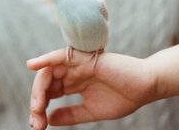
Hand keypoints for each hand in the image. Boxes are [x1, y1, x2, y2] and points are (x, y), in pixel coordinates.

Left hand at [26, 49, 156, 128]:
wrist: (145, 88)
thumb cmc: (124, 97)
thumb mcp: (92, 111)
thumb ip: (71, 114)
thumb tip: (50, 119)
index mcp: (74, 83)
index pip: (49, 92)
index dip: (40, 108)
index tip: (38, 126)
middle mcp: (73, 72)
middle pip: (46, 83)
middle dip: (37, 102)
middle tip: (36, 121)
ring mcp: (78, 64)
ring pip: (49, 72)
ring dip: (39, 89)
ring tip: (36, 107)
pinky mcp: (86, 58)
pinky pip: (61, 55)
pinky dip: (46, 58)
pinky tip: (32, 65)